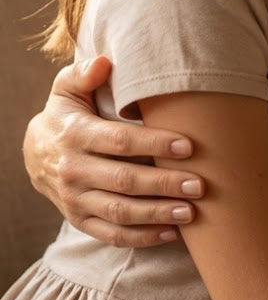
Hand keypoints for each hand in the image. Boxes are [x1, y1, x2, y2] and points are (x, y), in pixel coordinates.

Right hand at [23, 56, 204, 246]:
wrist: (34, 151)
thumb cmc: (66, 112)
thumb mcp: (67, 88)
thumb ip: (85, 73)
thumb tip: (105, 63)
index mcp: (75, 135)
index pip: (120, 141)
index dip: (155, 143)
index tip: (189, 146)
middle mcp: (73, 171)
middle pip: (124, 181)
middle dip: (165, 184)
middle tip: (200, 185)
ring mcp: (75, 200)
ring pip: (119, 212)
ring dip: (157, 214)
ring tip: (191, 212)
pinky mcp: (80, 220)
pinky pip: (111, 234)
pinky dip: (141, 237)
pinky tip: (171, 232)